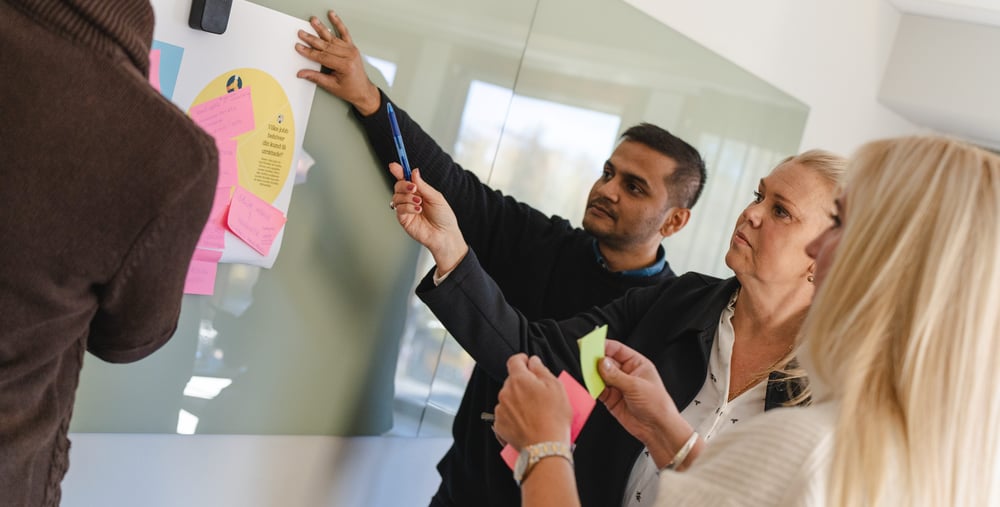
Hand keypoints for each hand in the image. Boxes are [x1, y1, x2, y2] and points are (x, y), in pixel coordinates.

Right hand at [295, 10, 380, 114]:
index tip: (299, 47)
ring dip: (321, 29)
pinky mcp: (352, 47)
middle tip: (301, 33)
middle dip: (312, 39)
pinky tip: (332, 16)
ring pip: (333, 38)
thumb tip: (302, 73)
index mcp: (345, 66)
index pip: (322, 57)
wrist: (363, 91)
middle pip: (326, 45)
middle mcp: (349, 56)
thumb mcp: (331, 86)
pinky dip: (338, 23)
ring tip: (313, 21)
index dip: (309, 52)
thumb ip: (316, 78)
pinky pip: (344, 33)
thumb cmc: (350, 90)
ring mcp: (351, 50)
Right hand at [389, 164, 467, 273]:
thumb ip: (423, 185)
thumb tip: (414, 171)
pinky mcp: (403, 219)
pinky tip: (418, 210)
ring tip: (419, 203)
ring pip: (396, 196)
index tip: (394, 165)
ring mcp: (406, 209)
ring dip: (407, 197)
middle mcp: (410, 199)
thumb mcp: (436, 197)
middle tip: (413, 188)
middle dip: (404, 184)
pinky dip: (408, 207)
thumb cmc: (444, 217)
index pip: (406, 178)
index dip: (399, 171)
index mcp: (419, 191)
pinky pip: (399, 208)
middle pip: (398, 186)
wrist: (445, 234)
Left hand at [494, 354, 571, 450]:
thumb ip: (541, 369)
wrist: (545, 447)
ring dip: (519, 401)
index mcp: (519, 380)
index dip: (522, 359)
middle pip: (512, 381)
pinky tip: (528, 422)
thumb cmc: (553, 418)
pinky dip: (514, 416)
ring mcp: (501, 410)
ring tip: (535, 412)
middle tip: (540, 394)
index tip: (528, 363)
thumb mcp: (556, 386)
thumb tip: (534, 362)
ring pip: (509, 399)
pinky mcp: (499, 425)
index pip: (514, 360)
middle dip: (524, 384)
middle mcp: (506, 393)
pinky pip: (506, 415)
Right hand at [599, 340, 692, 468]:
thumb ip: (616, 375)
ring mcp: (618, 386)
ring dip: (593, 374)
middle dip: (596, 360)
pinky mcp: (612, 399)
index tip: (591, 344)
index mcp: (637, 364)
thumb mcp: (636, 386)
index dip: (604, 345)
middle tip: (585, 358)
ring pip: (600, 375)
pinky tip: (591, 385)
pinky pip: (599, 389)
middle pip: (606, 361)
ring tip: (587, 373)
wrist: (657, 428)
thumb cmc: (657, 405)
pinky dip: (593, 387)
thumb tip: (601, 363)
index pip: (617, 349)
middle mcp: (627, 373)